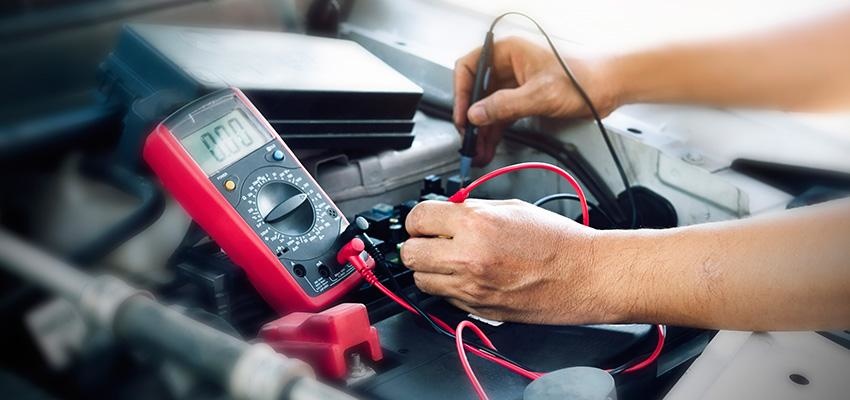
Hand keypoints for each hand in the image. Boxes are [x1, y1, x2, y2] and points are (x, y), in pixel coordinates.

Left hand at [400, 199, 621, 324]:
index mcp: (475, 224)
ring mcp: (471, 288)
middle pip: (409, 254)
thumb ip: (472, 209)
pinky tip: (471, 277)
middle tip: (431, 242)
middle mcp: (468, 257)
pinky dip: (450, 288)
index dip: (418, 220)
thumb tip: (445, 211)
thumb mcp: (511, 208)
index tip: (424, 223)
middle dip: (417, 246)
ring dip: (430, 270)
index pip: (417, 218)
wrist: (586, 275)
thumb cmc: (557, 241)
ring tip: (451, 261)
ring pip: (421, 281)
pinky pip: (445, 298)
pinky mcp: (478, 309)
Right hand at [453, 37, 619, 165]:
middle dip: (471, 118)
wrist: (607, 88)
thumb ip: (504, 105)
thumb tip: (476, 114)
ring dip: (481, 130)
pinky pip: (501, 116)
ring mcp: (514, 83)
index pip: (469, 67)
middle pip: (476, 91)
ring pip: (487, 107)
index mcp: (507, 52)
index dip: (461, 92)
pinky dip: (494, 132)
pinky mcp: (523, 99)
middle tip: (467, 138)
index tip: (462, 115)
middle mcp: (507, 66)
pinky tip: (489, 148)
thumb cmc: (581, 79)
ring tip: (476, 151)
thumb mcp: (539, 95)